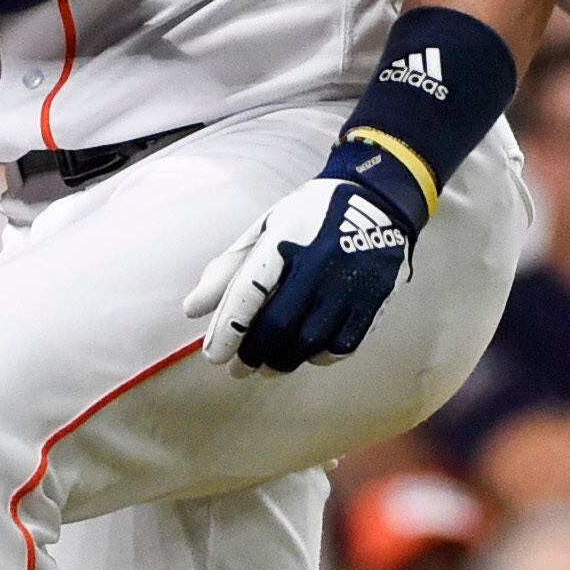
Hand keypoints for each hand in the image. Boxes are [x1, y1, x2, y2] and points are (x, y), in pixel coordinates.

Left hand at [184, 148, 419, 374]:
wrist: (377, 199)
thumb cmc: (309, 218)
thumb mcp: (266, 229)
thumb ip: (229, 268)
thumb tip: (192, 310)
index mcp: (284, 237)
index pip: (247, 292)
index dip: (227, 331)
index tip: (214, 357)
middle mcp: (319, 261)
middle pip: (278, 324)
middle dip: (252, 354)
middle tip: (238, 371)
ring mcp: (351, 282)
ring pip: (310, 341)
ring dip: (283, 361)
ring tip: (267, 368)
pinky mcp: (375, 298)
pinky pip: (344, 344)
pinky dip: (320, 357)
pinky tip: (306, 355)